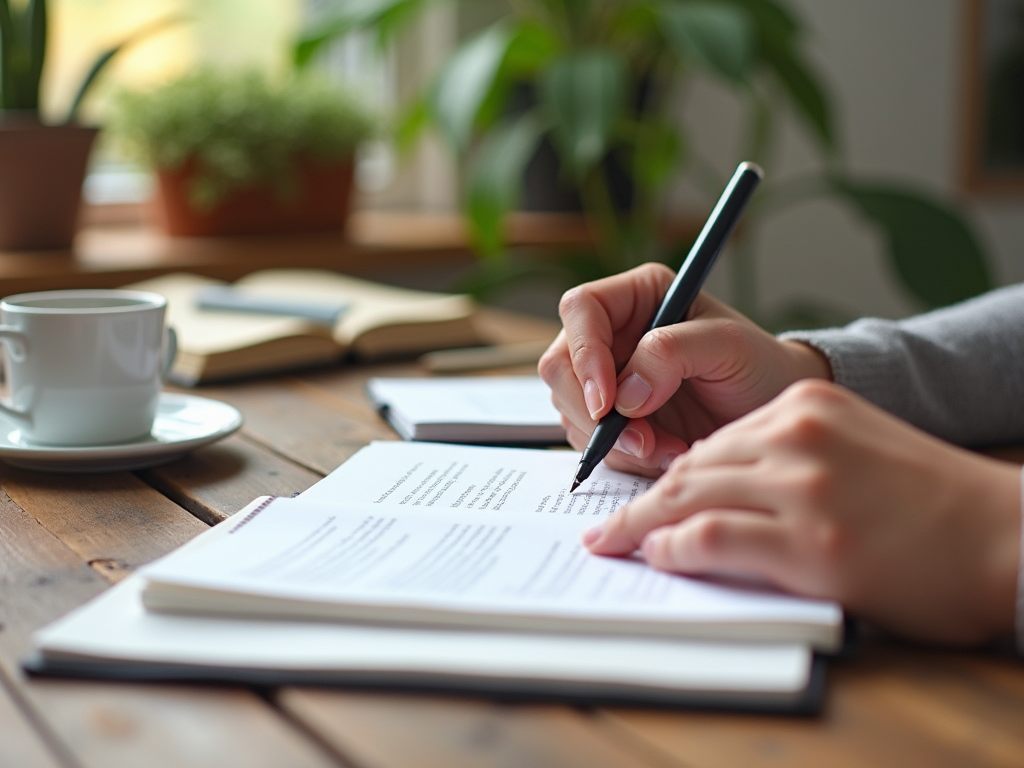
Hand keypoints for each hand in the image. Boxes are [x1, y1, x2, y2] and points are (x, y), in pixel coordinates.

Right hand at [538, 263, 830, 475]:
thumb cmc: (758, 367)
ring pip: (571, 409)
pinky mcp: (610, 418)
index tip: (608, 401)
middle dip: (593, 412)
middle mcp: (612, 333)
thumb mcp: (728, 347)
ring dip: (614, 441)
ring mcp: (606, 377)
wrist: (771, 414)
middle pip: (560, 365)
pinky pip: (589, 441)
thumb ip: (673, 353)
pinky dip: (623, 456)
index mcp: (636, 296)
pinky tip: (665, 454)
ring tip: (669, 449)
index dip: (585, 354)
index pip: (581, 309)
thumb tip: (624, 393)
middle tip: (640, 441)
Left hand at [584, 380, 1021, 644]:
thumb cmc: (933, 502)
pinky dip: (672, 548)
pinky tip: (656, 557)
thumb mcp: (855, 447)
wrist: (1006, 535)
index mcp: (807, 405)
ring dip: (640, 525)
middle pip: (691, 466)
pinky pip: (710, 537)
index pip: (714, 441)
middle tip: (605, 526)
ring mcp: (801, 487)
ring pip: (687, 496)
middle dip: (642, 500)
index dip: (671, 476)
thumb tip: (716, 488)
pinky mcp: (808, 542)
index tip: (646, 500)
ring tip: (611, 543)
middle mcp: (797, 435)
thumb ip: (788, 456)